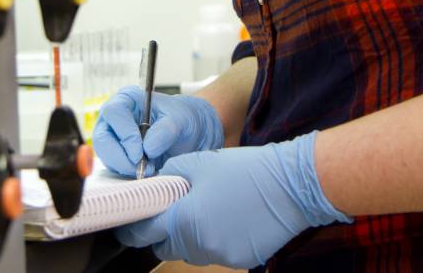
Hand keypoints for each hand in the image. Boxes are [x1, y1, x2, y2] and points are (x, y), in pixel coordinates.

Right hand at [93, 86, 223, 176]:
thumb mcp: (180, 119)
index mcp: (127, 99)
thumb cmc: (181, 118)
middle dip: (121, 157)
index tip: (140, 152)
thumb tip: (148, 148)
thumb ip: (166, 130)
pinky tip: (146, 170)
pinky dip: (129, 172)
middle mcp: (114, 118)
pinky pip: (114, 166)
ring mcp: (112, 137)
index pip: (114, 113)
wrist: (187, 132)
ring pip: (106, 156)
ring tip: (150, 169)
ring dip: (126, 167)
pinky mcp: (116, 154)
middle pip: (103, 138)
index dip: (124, 134)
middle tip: (141, 168)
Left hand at [115, 132, 351, 268]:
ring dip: (187, 235)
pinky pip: (214, 253)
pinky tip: (226, 217)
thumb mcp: (198, 162)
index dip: (133, 226)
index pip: (144, 233)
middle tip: (169, 209)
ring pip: (189, 252)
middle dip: (161, 232)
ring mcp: (222, 255)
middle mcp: (201, 245)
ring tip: (203, 208)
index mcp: (185, 220)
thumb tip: (154, 186)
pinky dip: (212, 239)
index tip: (129, 220)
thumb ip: (168, 177)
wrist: (292, 185)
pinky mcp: (240, 259)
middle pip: (164, 247)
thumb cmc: (246, 170)